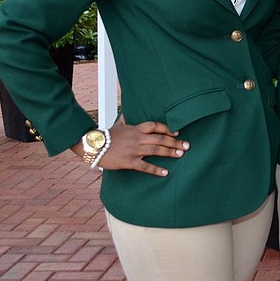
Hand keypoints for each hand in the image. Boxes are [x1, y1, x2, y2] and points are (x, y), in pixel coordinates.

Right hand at [71, 117, 188, 176]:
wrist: (93, 146)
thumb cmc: (107, 135)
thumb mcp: (119, 124)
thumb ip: (128, 117)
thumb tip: (130, 108)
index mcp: (136, 129)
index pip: (155, 126)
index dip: (168, 128)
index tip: (178, 132)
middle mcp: (137, 138)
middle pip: (160, 138)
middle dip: (175, 142)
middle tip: (187, 145)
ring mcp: (133, 150)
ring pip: (155, 150)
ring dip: (169, 153)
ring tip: (180, 155)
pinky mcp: (128, 161)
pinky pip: (145, 166)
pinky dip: (156, 170)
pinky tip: (165, 172)